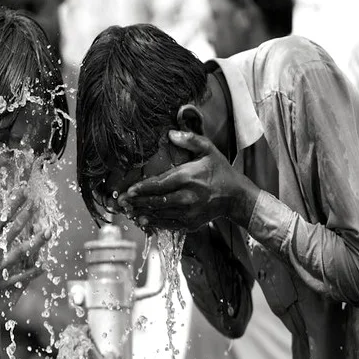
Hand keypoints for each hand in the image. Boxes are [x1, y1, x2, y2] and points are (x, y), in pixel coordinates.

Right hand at [0, 193, 50, 316]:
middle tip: (36, 203)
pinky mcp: (3, 280)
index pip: (2, 214)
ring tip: (49, 231)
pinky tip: (44, 265)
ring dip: (37, 241)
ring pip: (22, 251)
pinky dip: (32, 271)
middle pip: (14, 229)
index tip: (24, 190)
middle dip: (27, 214)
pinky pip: (21, 275)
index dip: (14, 201)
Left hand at [117, 131, 244, 231]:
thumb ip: (190, 139)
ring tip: (128, 210)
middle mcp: (187, 197)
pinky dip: (154, 223)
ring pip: (160, 214)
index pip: (160, 184)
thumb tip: (171, 133)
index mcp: (189, 178)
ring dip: (142, 212)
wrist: (236, 198)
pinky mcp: (190, 224)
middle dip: (137, 202)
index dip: (142, 188)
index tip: (128, 190)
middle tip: (121, 202)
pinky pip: (168, 224)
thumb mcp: (209, 150)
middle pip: (156, 201)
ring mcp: (188, 213)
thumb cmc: (221, 172)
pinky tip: (143, 219)